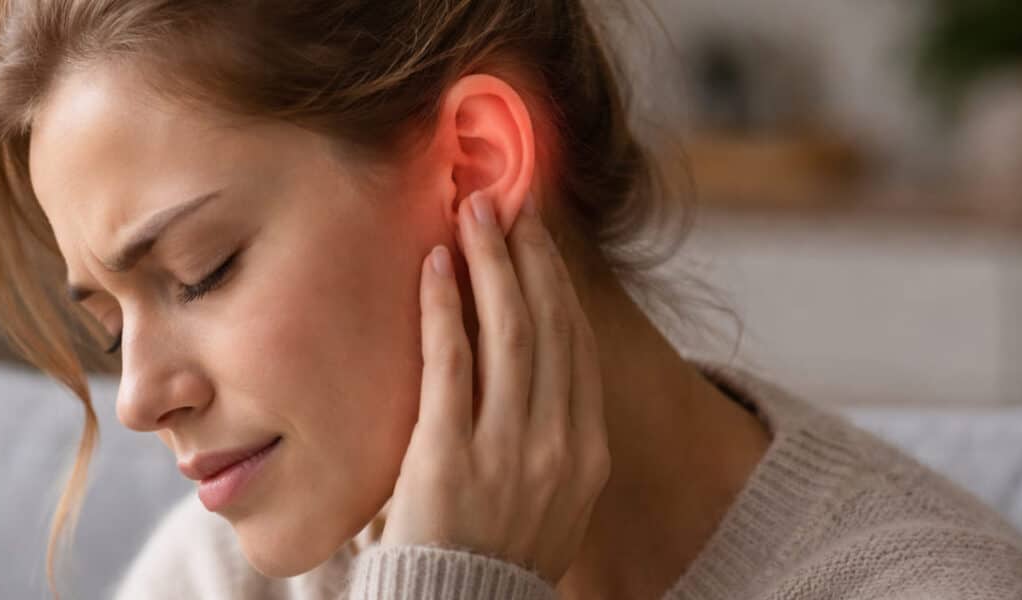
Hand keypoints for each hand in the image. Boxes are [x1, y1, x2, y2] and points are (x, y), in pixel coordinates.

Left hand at [378, 189, 610, 584]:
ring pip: (510, 332)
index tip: (534, 236)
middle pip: (549, 326)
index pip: (576, 345)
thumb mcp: (548, 504)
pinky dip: (445, 307)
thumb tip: (537, 376)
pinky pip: (450, 364)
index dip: (555, 282)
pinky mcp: (449, 457)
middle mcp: (558, 445)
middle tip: (503, 202)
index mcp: (586, 453)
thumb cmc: (493, 560)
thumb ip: (550, 441)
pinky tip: (435, 265)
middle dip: (527, 255)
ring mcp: (508, 451)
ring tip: (471, 211)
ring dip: (491, 263)